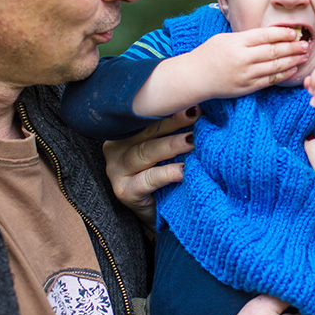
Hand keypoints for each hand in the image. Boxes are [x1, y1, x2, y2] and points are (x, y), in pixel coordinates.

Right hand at [102, 108, 198, 224]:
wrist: (159, 215)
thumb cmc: (166, 176)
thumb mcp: (166, 149)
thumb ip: (173, 129)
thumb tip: (199, 107)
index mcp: (124, 132)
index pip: (146, 116)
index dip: (168, 107)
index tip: (191, 100)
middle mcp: (115, 148)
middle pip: (146, 131)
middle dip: (173, 121)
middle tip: (197, 114)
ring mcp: (116, 171)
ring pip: (145, 152)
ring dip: (172, 145)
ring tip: (194, 141)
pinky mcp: (124, 191)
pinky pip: (148, 179)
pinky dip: (167, 173)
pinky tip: (184, 170)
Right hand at [190, 26, 308, 97]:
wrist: (195, 77)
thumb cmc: (209, 54)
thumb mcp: (225, 38)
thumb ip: (245, 37)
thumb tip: (268, 35)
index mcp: (237, 43)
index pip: (266, 36)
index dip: (283, 33)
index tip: (294, 32)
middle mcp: (243, 59)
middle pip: (274, 51)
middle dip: (293, 48)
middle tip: (306, 45)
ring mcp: (246, 75)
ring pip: (275, 67)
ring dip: (292, 61)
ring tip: (304, 57)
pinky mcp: (247, 88)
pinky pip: (269, 80)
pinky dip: (283, 75)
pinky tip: (292, 70)